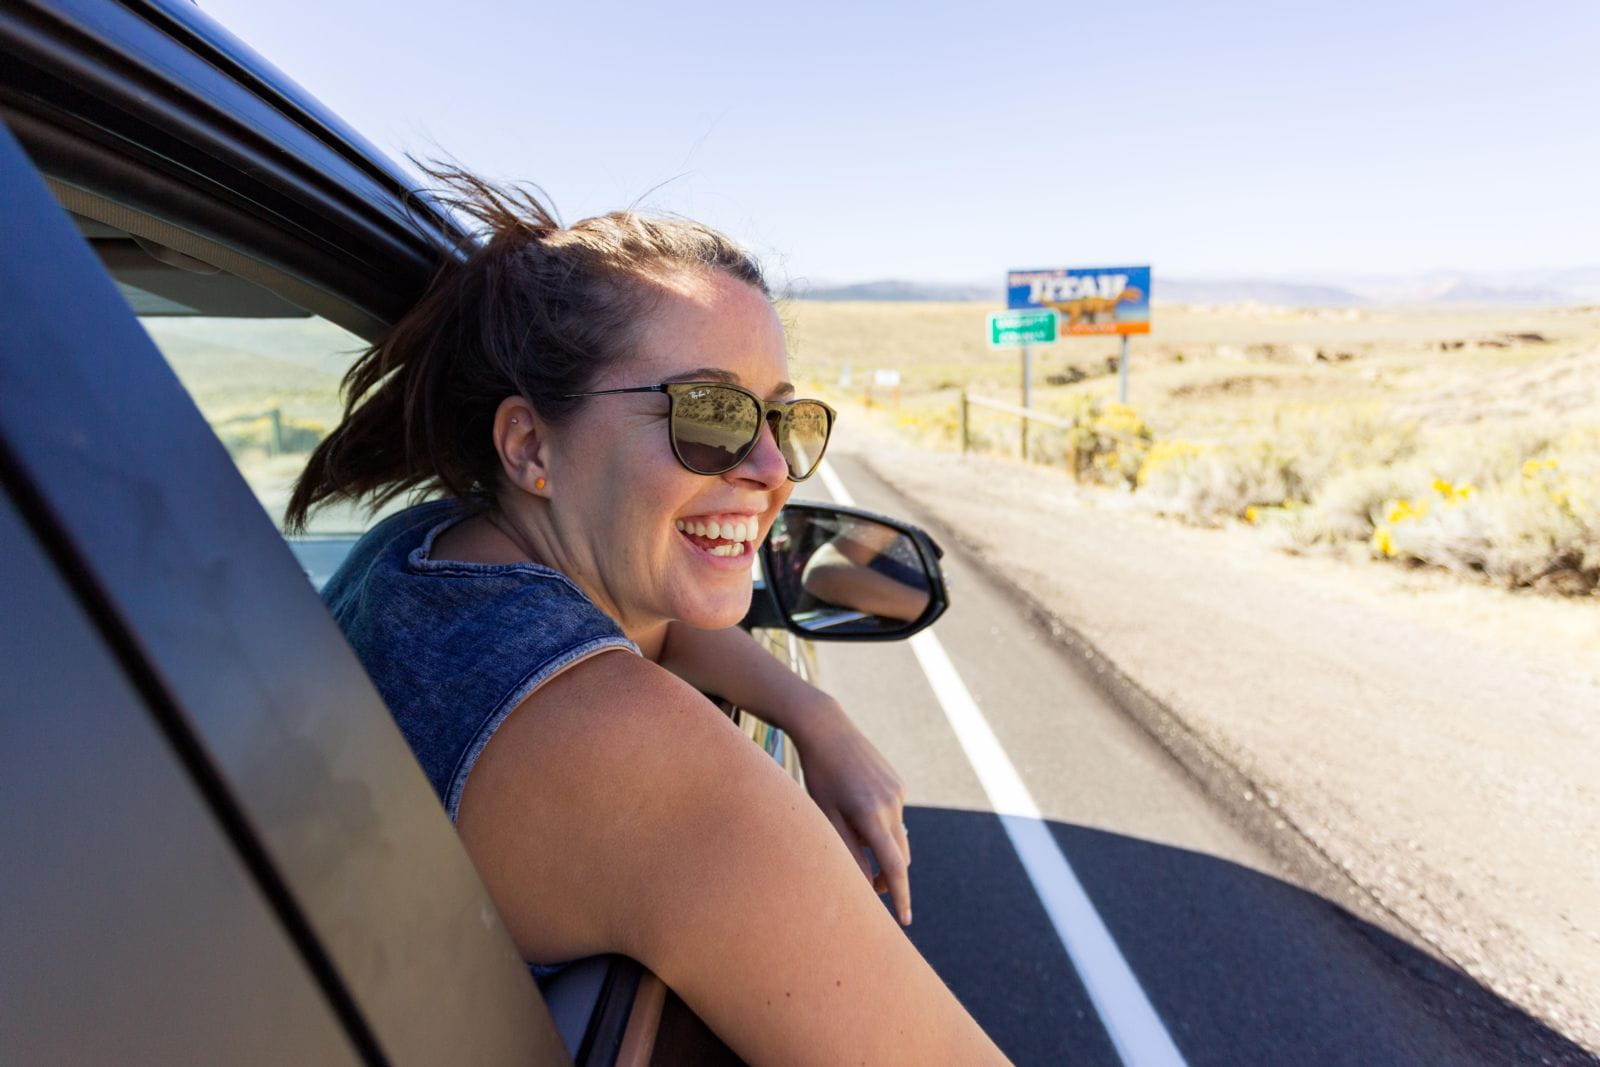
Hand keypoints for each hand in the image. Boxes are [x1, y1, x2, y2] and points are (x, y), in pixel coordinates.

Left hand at [791, 698, 911, 925]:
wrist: (827, 729)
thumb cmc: (818, 776)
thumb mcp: (824, 815)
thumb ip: (845, 851)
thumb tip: (863, 884)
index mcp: (871, 815)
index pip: (892, 867)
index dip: (900, 896)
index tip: (903, 920)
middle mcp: (891, 804)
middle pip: (899, 857)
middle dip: (887, 877)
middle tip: (867, 888)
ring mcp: (898, 793)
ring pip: (898, 837)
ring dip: (883, 850)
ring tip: (852, 836)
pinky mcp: (899, 784)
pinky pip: (895, 817)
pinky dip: (882, 827)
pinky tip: (857, 808)